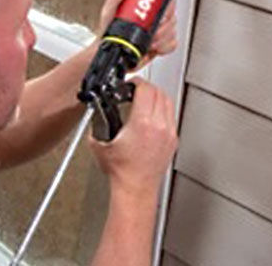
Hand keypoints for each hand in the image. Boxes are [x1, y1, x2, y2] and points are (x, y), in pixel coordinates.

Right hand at [89, 79, 177, 197]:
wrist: (135, 188)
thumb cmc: (121, 171)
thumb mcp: (99, 142)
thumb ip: (98, 122)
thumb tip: (98, 110)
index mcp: (143, 123)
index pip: (146, 89)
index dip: (136, 82)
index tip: (130, 84)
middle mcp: (160, 126)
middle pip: (159, 92)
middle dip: (146, 87)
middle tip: (135, 90)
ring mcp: (169, 133)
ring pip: (168, 102)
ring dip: (156, 96)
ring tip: (144, 99)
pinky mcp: (172, 140)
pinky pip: (171, 116)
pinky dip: (162, 110)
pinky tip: (151, 115)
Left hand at [97, 0, 177, 66]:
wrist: (110, 49)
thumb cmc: (109, 27)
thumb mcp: (110, 6)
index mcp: (147, 0)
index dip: (166, 0)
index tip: (158, 8)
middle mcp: (156, 13)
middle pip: (171, 12)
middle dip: (161, 22)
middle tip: (148, 27)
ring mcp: (161, 28)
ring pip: (172, 29)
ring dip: (160, 35)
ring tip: (147, 37)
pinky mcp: (163, 43)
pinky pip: (172, 43)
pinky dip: (162, 46)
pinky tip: (151, 45)